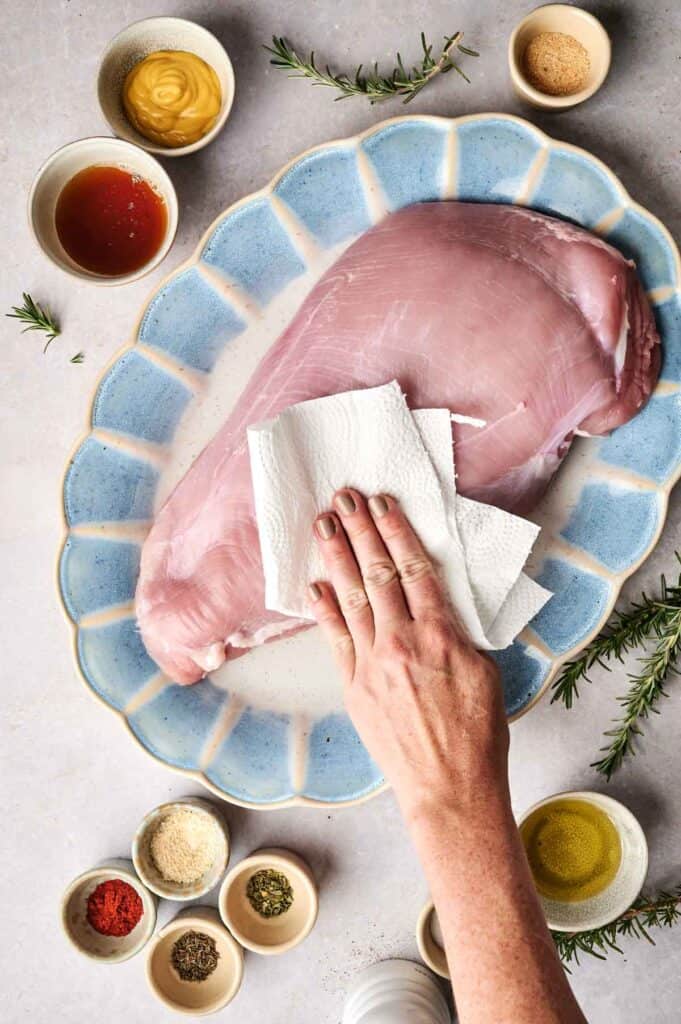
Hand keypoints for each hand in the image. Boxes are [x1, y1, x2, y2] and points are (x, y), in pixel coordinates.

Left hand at [309, 490, 509, 820]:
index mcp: (441, 636)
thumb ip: (459, 635)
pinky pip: (335, 639)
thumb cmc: (478, 735)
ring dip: (336, 558)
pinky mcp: (353, 688)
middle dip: (360, 531)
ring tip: (324, 524)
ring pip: (351, 598)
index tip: (383, 503)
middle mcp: (402, 643)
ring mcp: (372, 665)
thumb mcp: (486, 673)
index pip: (414, 569)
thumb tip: (439, 611)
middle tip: (345, 498)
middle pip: (377, 573)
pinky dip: (323, 610)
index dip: (396, 531)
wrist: (449, 789)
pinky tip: (313, 584)